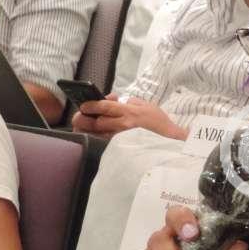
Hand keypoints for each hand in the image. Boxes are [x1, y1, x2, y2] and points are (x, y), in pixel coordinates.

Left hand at [71, 95, 187, 140]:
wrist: (171, 143)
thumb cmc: (159, 123)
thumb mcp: (147, 106)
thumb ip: (130, 102)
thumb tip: (116, 101)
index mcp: (129, 112)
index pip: (105, 107)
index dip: (91, 106)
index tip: (84, 105)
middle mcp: (124, 126)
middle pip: (97, 123)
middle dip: (83, 119)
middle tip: (78, 117)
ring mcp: (122, 139)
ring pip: (98, 134)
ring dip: (87, 130)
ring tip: (80, 127)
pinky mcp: (122, 148)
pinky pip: (104, 143)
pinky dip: (95, 139)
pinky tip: (92, 136)